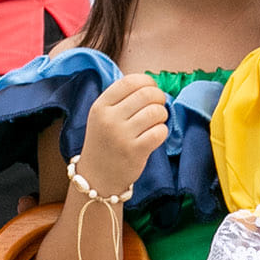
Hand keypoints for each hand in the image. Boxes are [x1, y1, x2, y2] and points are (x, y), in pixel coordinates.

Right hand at [78, 73, 169, 193]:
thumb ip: (122, 99)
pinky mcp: (135, 151)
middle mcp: (109, 118)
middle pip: (147, 94)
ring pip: (156, 112)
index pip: (130, 81)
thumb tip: (151, 84)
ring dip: (162, 115)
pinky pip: (160, 131)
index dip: (148, 82)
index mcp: (100, 106)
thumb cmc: (106, 141)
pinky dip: (162, 132)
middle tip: (158, 107)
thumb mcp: (103, 116)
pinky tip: (154, 136)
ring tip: (156, 123)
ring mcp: (121, 135)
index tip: (151, 90)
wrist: (97, 177)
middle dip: (159, 98)